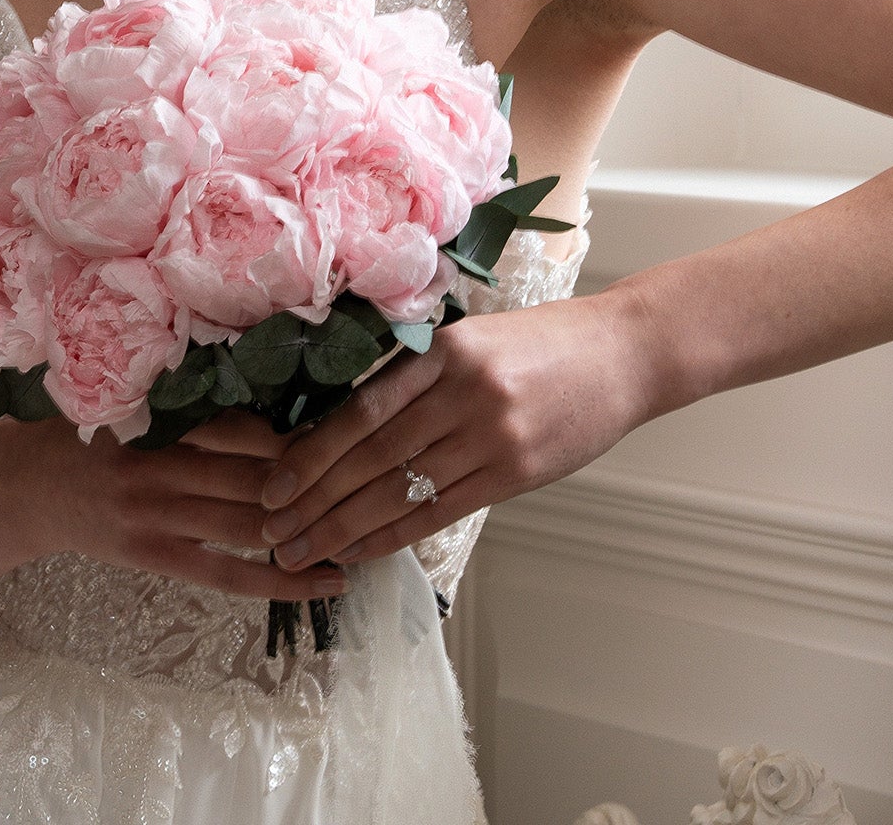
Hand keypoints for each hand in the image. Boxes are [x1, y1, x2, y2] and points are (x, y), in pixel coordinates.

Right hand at [0, 407, 348, 602]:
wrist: (18, 486)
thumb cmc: (81, 426)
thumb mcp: (126, 392)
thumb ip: (184, 387)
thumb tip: (263, 366)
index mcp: (162, 415)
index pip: (245, 421)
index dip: (301, 424)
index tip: (354, 418)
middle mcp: (164, 464)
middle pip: (258, 473)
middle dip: (319, 474)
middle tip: (378, 468)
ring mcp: (160, 516)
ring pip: (251, 522)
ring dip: (311, 524)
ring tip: (368, 521)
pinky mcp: (156, 556)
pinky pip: (229, 575)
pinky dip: (281, 580)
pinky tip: (328, 580)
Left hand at [255, 290, 647, 571]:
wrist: (622, 353)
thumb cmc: (543, 343)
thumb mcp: (473, 339)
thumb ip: (418, 378)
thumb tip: (344, 426)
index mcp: (444, 350)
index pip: (361, 410)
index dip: (311, 454)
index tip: (273, 484)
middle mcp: (463, 392)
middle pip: (371, 456)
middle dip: (314, 500)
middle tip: (271, 532)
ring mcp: (492, 435)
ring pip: (400, 491)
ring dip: (343, 528)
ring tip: (301, 552)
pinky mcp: (516, 473)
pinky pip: (440, 512)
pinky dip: (394, 535)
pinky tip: (361, 551)